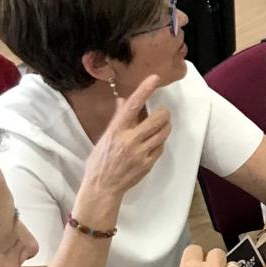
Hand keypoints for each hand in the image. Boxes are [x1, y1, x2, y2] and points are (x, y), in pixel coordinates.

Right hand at [82, 75, 171, 198]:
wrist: (102, 188)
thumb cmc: (100, 161)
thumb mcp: (105, 137)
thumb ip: (117, 119)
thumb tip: (123, 100)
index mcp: (116, 131)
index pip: (132, 106)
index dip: (144, 90)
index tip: (154, 79)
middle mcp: (129, 140)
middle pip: (157, 119)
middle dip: (163, 113)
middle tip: (163, 112)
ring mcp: (140, 153)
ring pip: (163, 132)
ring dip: (165, 126)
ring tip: (162, 125)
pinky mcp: (147, 164)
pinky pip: (161, 147)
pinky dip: (160, 141)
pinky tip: (155, 141)